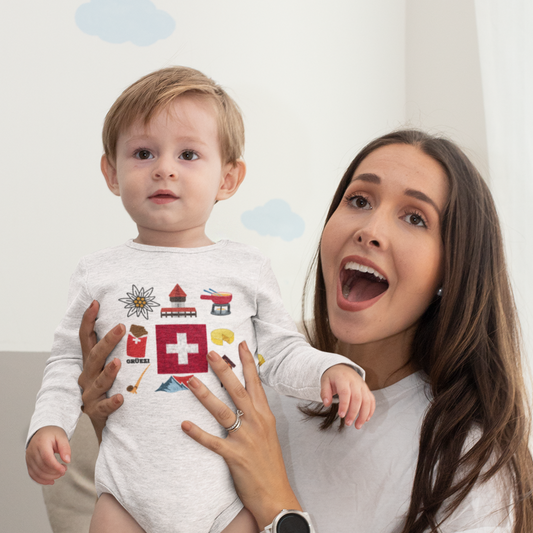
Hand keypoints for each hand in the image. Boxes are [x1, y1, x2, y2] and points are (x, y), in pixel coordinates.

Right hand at [26, 426, 69, 484]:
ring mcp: (29, 457)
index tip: (64, 469)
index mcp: (41, 442)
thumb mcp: (62, 437)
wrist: (43, 431)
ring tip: (58, 474)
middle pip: (42, 466)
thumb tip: (67, 460)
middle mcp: (32, 450)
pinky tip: (50, 481)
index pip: (46, 458)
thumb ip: (65, 448)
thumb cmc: (52, 433)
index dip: (55, 466)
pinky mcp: (28, 462)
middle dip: (54, 472)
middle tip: (64, 470)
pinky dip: (41, 480)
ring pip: (36, 472)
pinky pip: (32, 474)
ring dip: (48, 477)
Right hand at [78, 300, 124, 442]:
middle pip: (95, 356)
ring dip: (109, 372)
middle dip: (108, 341)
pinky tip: (122, 398)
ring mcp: (90, 395)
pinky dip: (113, 402)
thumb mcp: (111, 369)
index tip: (95, 303)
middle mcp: (87, 377)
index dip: (88, 320)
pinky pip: (105, 407)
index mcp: (91, 363)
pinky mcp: (96, 413)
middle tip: (122, 327)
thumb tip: (136, 323)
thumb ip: (119, 349)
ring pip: (98, 381)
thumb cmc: (112, 391)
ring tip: (118, 363)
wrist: (107, 426)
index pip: (86, 338)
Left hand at [181, 342, 299, 529]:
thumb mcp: (268, 432)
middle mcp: (256, 422)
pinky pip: (212, 441)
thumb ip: (257, 414)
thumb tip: (246, 398)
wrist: (276, 494)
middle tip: (210, 353)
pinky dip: (198, 433)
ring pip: (222, 411)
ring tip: (191, 381)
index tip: (240, 345)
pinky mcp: (234, 456)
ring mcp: (245, 438)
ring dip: (205, 395)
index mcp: (264, 415)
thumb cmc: (270, 462)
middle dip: (224, 370)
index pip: (255, 383)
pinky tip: (184, 425)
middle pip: (237, 390)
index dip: (248, 363)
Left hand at [320, 364, 375, 428]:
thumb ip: (324, 392)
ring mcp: (362, 385)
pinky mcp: (366, 389)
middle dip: (354, 413)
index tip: (341, 415)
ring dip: (364, 415)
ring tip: (358, 425)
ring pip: (367, 400)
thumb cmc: (333, 376)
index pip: (345, 393)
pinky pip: (371, 400)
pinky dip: (371, 410)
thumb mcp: (324, 381)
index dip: (344, 405)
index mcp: (343, 379)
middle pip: (357, 398)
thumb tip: (326, 403)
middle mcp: (355, 382)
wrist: (342, 367)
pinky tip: (366, 419)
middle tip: (348, 423)